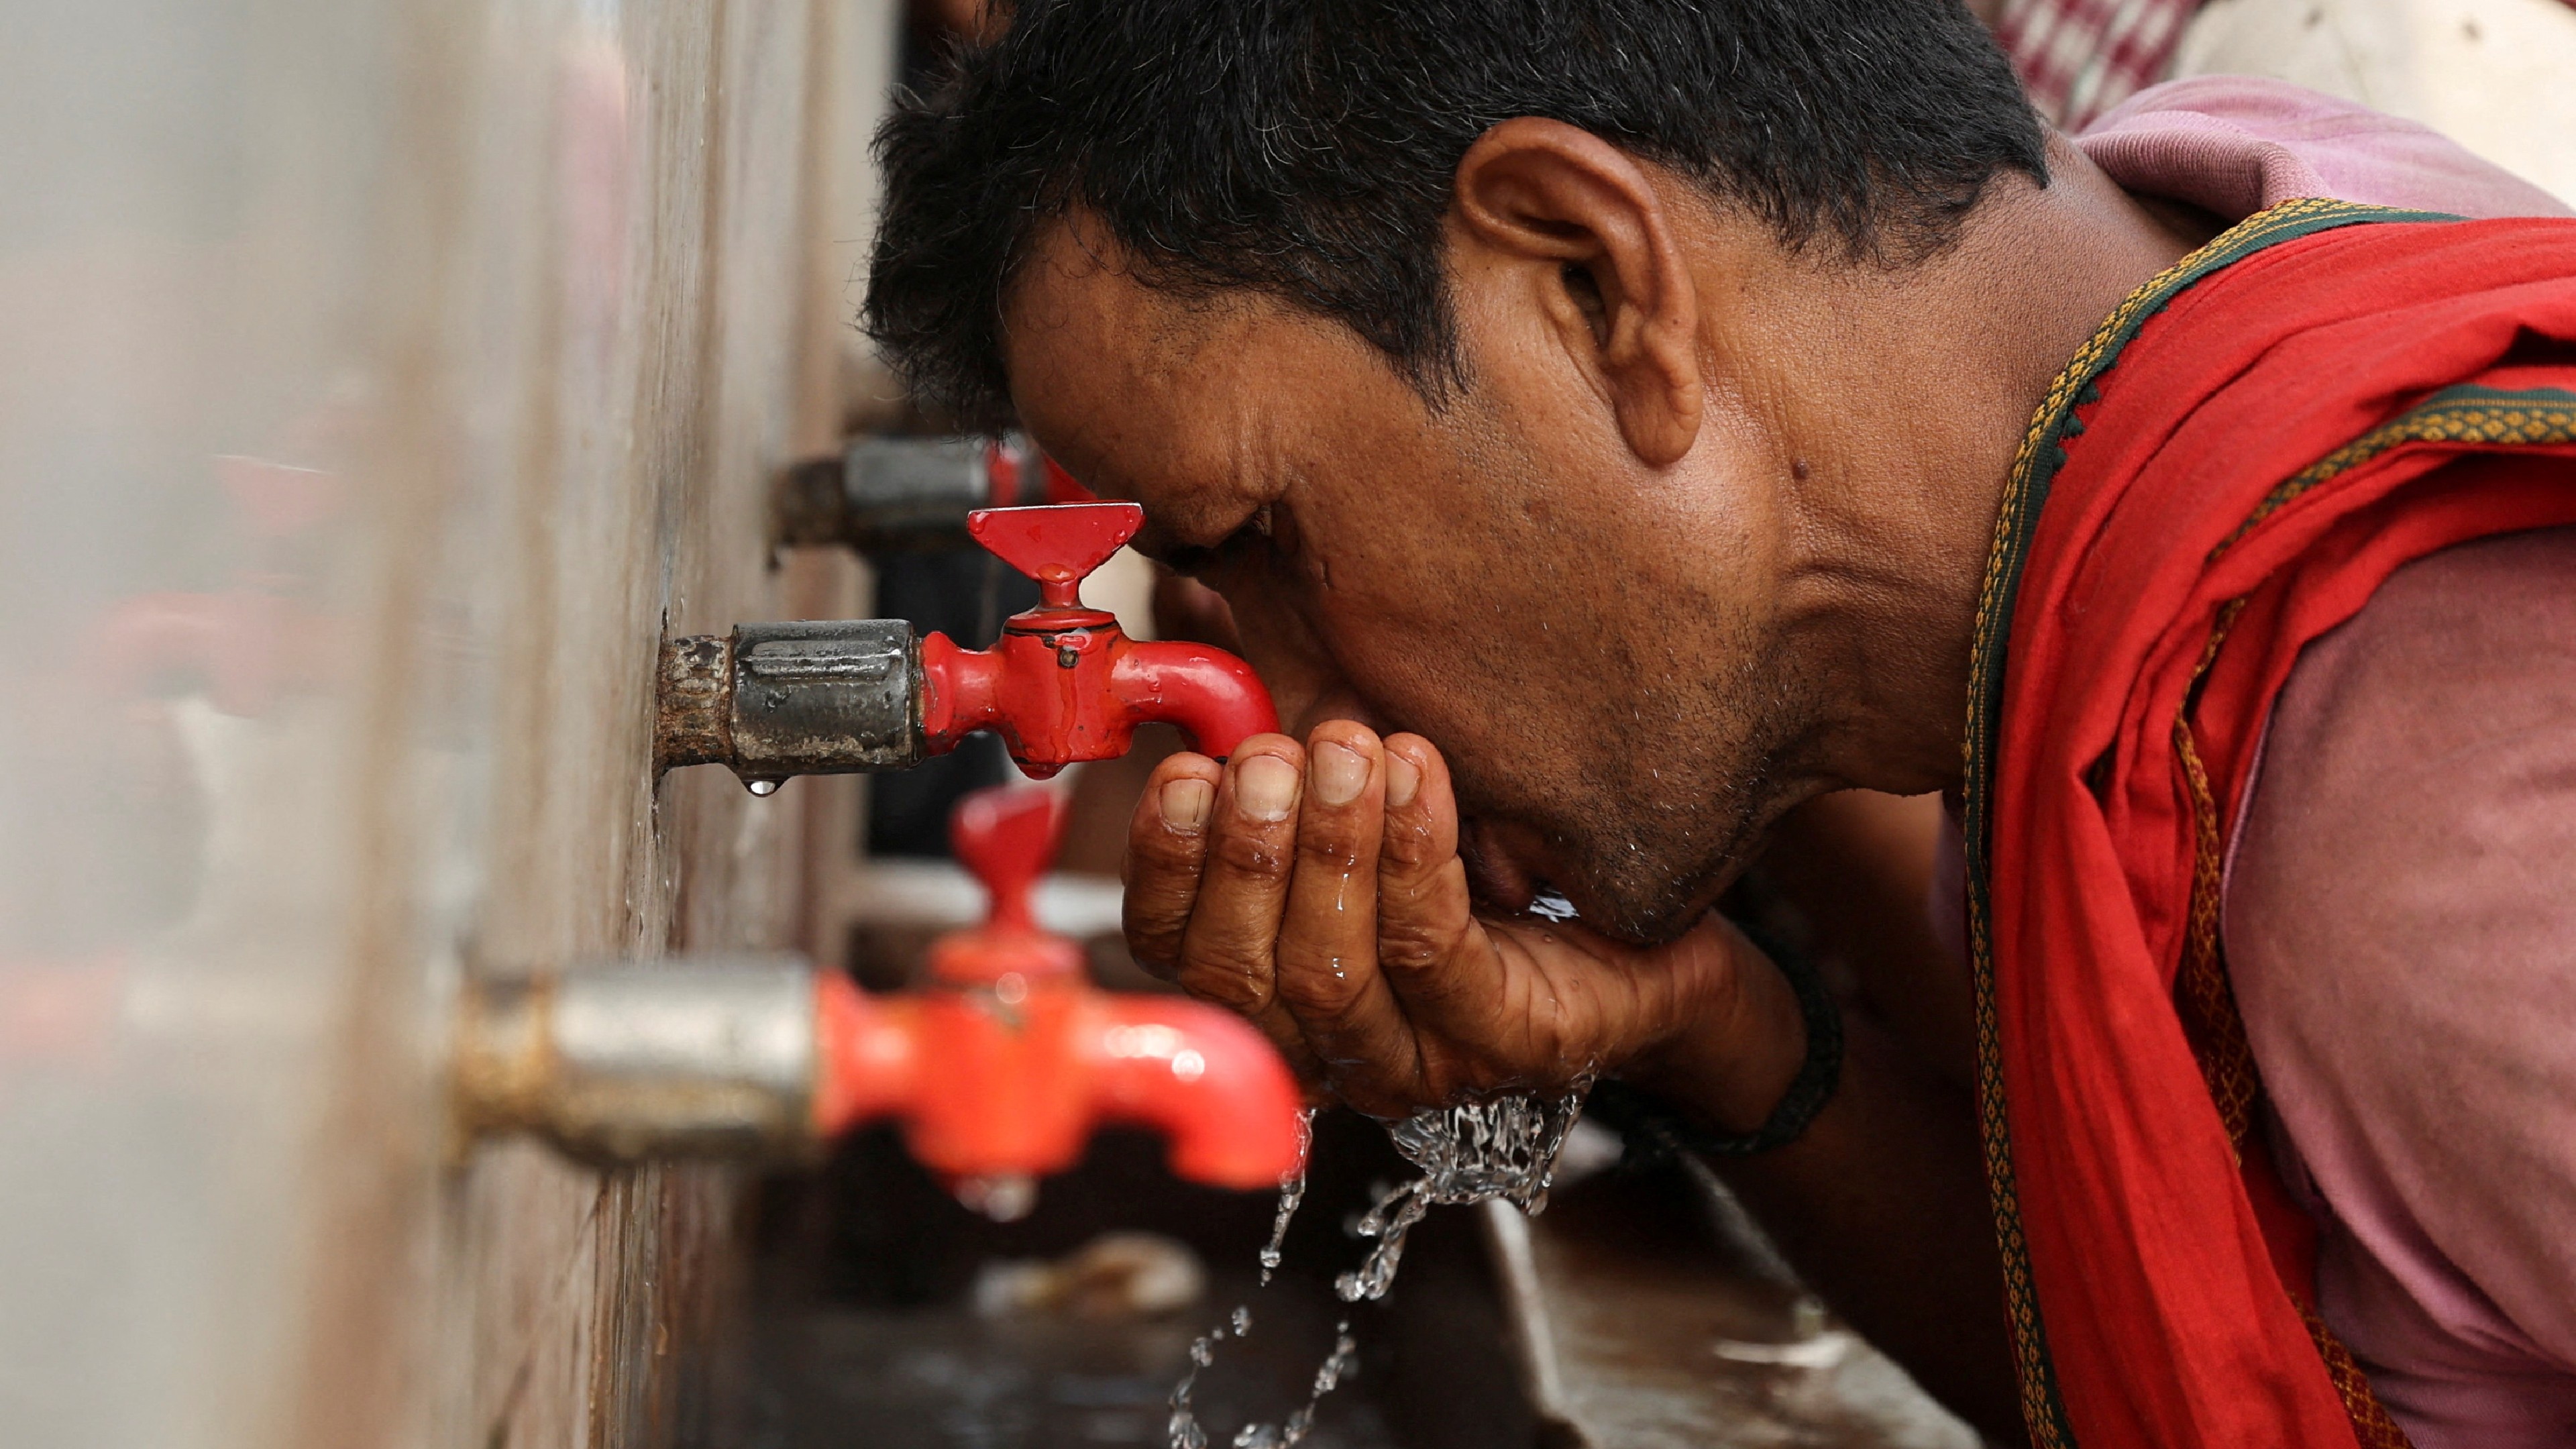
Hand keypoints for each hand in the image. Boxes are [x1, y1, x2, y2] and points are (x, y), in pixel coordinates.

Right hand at [1120, 722, 1805, 1123]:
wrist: (1658, 935)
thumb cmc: (1500, 864)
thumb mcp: (1375, 809)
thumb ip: (1293, 765)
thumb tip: (1211, 667)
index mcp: (1280, 994)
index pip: (1178, 956)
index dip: (1165, 867)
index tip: (1184, 772)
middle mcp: (1335, 1049)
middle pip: (1245, 976)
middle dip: (1247, 853)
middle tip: (1273, 756)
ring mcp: (1421, 1061)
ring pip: (1331, 974)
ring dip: (1329, 847)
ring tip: (1350, 748)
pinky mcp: (1508, 1045)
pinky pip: (1434, 951)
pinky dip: (1414, 853)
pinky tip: (1419, 772)